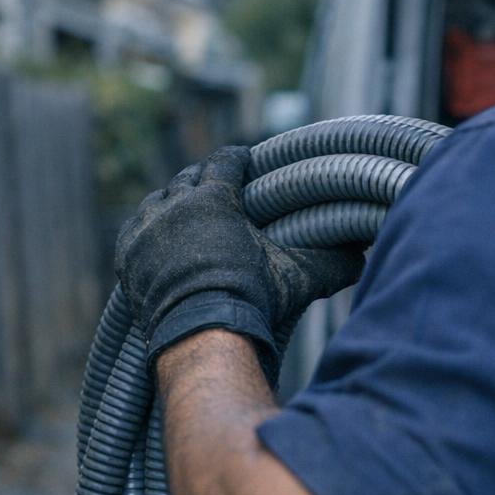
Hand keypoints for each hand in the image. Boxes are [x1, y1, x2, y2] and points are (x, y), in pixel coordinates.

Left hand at [114, 146, 364, 364]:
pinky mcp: (129, 255)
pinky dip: (147, 228)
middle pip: (188, 178)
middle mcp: (176, 205)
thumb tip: (365, 258)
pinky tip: (157, 235)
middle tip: (217, 188)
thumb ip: (332, 262)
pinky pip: (135, 229)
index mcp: (215, 198)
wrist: (200, 335)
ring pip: (158, 200)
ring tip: (187, 212)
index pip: (225, 161)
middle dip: (204, 179)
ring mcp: (148, 229)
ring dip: (173, 202)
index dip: (237, 159)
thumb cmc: (251, 300)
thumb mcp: (297, 277)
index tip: (246, 161)